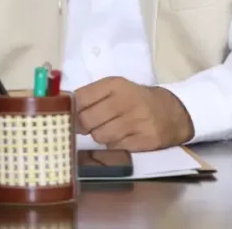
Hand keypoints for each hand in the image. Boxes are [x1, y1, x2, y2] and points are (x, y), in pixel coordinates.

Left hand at [75, 77, 193, 150]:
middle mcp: (126, 100)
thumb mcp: (115, 89)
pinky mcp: (145, 139)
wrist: (171, 112)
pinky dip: (114, 145)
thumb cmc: (135, 99)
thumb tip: (61, 104)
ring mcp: (137, 121)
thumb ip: (89, 96)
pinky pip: (115, 147)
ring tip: (110, 129)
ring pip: (100, 136)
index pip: (81, 98)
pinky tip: (123, 137)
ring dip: (100, 136)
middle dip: (84, 126)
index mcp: (115, 85)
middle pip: (88, 120)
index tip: (68, 115)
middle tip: (89, 126)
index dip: (71, 110)